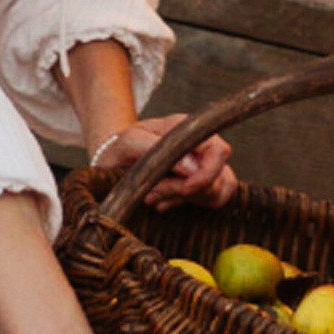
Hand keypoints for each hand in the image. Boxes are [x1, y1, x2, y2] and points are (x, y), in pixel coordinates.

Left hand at [92, 116, 237, 207]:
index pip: (221, 151)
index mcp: (187, 130)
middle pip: (221, 176)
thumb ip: (160, 150)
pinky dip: (181, 204)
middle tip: (153, 193)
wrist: (111, 156)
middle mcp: (199, 146)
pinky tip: (159, 201)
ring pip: (216, 191)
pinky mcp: (195, 182)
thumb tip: (193, 167)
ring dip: (184, 199)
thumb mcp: (129, 143)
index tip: (184, 188)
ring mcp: (200, 165)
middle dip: (188, 191)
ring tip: (153, 196)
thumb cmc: (120, 145)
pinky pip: (204, 201)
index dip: (208, 174)